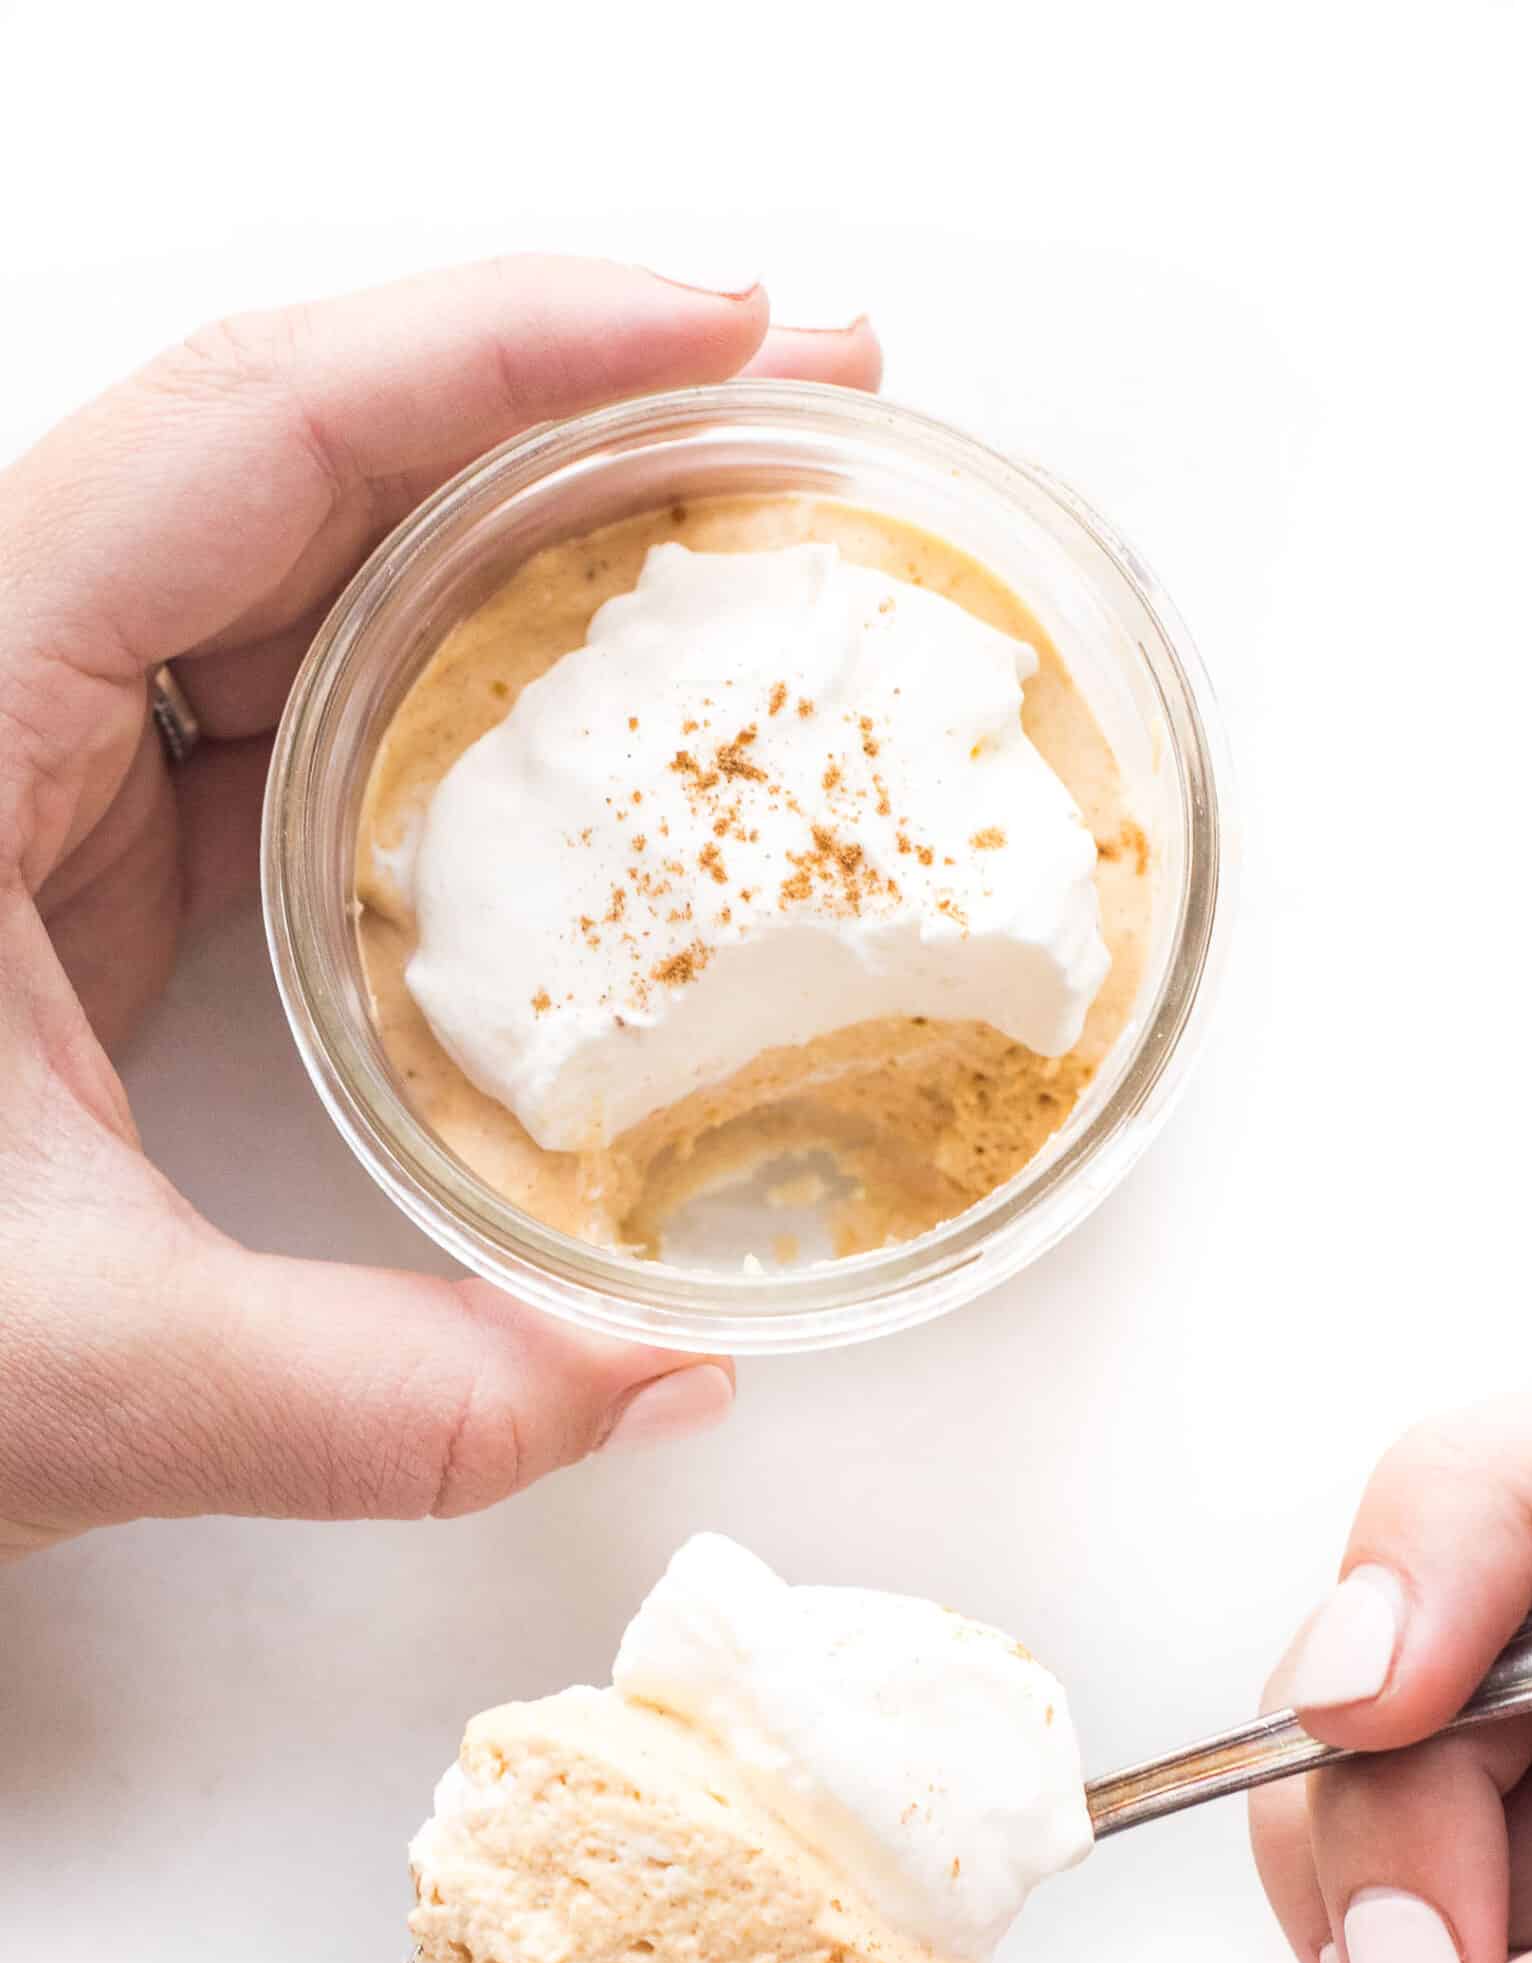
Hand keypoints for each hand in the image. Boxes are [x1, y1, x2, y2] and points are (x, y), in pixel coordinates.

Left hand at [0, 259, 879, 1556]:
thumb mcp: (69, 1370)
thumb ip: (383, 1397)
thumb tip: (664, 1385)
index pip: (247, 439)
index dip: (500, 351)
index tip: (717, 337)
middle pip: (299, 460)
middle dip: (562, 410)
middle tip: (795, 409)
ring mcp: (31, 766)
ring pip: (301, 573)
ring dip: (520, 540)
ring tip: (730, 534)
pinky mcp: (78, 854)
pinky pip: (289, 712)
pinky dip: (451, 692)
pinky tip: (586, 721)